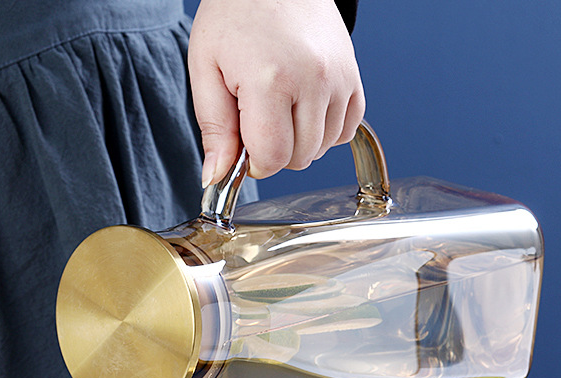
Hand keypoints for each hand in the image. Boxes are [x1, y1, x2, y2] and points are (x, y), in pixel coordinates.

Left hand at [188, 0, 365, 186]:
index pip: (271, 158)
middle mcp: (313, 80)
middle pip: (299, 158)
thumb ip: (214, 130)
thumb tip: (218, 178)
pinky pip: (345, 132)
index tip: (243, 145)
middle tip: (258, 118)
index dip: (253, 163)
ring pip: (322, 149)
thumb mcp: (206, 69)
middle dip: (275, 151)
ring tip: (280, 107)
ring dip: (299, 141)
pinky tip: (303, 108)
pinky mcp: (354, 78)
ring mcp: (339, 79)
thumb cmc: (236, 14)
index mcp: (271, 80)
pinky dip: (324, 131)